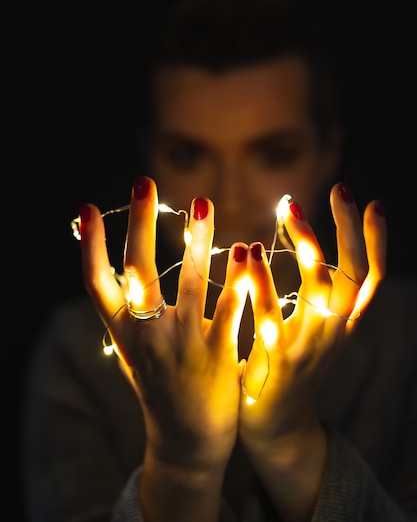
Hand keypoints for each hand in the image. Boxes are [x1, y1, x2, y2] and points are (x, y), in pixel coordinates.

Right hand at [78, 176, 247, 473]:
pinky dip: (239, 279)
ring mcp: (182, 347)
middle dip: (139, 226)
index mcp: (124, 334)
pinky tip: (248, 248)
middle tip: (144, 183)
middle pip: (139, 274)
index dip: (90, 247)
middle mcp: (147, 337)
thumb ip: (130, 311)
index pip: (97, 285)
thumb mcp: (135, 350)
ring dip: (196, 241)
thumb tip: (121, 266)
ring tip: (201, 203)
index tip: (86, 210)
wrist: (187, 445)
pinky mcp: (219, 358)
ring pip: (189, 284)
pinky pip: (231, 311)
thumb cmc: (161, 387)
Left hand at [238, 181, 386, 519]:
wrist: (276, 428)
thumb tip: (313, 249)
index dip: (376, 241)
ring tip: (289, 211)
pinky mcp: (280, 364)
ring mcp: (310, 349)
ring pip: (321, 292)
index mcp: (342, 323)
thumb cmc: (289, 367)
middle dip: (349, 230)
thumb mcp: (314, 330)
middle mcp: (334, 332)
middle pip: (353, 275)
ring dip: (307, 247)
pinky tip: (248, 254)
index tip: (372, 202)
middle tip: (339, 190)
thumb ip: (318, 296)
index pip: (370, 277)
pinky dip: (262, 284)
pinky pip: (274, 319)